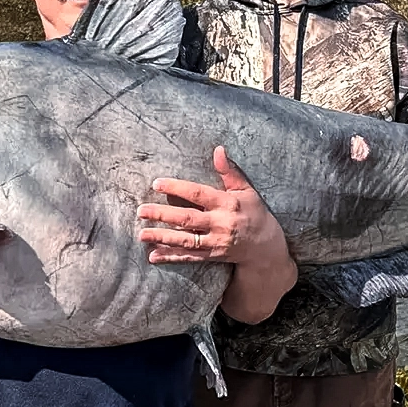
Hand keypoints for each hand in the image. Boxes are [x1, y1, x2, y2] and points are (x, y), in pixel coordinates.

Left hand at [138, 146, 289, 264]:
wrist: (266, 246)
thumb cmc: (254, 212)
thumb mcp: (246, 189)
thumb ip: (230, 171)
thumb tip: (218, 149)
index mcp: (227, 203)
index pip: (198, 193)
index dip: (177, 188)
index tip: (157, 183)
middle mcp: (220, 224)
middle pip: (187, 219)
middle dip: (163, 214)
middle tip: (141, 211)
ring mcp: (216, 243)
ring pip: (185, 240)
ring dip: (162, 237)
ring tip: (142, 234)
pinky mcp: (212, 256)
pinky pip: (189, 257)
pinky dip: (171, 257)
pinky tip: (153, 256)